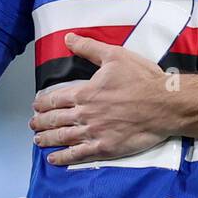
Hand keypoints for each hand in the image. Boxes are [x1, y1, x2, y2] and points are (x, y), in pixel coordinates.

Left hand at [30, 34, 172, 165]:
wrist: (165, 105)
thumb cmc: (143, 79)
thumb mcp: (115, 55)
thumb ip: (89, 48)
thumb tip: (69, 38)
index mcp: (85, 93)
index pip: (56, 99)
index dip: (43, 103)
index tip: (36, 105)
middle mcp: (85, 114)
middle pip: (55, 120)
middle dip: (41, 122)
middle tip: (33, 125)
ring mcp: (94, 133)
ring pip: (63, 137)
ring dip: (47, 139)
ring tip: (38, 140)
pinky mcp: (105, 148)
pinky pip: (78, 155)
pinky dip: (63, 157)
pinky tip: (53, 159)